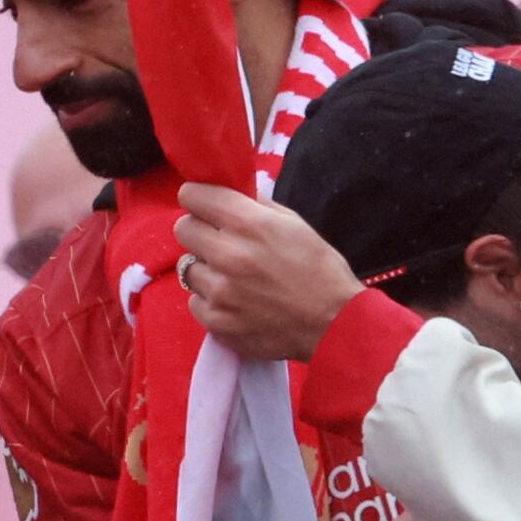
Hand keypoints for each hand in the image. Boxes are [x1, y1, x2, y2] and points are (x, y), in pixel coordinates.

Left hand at [170, 181, 368, 363]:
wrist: (336, 327)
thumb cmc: (322, 272)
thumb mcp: (297, 226)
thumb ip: (258, 207)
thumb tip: (231, 193)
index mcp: (250, 224)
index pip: (192, 195)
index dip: (201, 199)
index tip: (209, 207)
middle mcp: (229, 254)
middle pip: (183, 228)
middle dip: (202, 232)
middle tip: (224, 245)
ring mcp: (219, 291)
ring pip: (188, 267)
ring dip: (208, 270)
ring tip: (236, 281)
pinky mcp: (216, 321)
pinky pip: (196, 302)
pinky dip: (213, 302)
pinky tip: (239, 304)